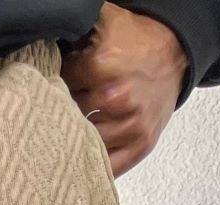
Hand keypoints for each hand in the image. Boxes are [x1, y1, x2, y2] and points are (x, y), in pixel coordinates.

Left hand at [62, 5, 187, 176]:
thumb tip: (45, 41)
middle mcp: (115, 98)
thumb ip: (73, 29)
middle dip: (66, 112)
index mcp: (101, 67)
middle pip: (69, 117)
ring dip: (77, 139)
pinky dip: (95, 166)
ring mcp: (129, 126)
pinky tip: (85, 160)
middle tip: (68, 108)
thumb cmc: (136, 42)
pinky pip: (110, 167)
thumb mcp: (103, 22)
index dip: (56, 86)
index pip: (58, 87)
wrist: (174, 54)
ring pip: (84, 143)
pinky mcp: (140, 145)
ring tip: (78, 129)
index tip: (61, 86)